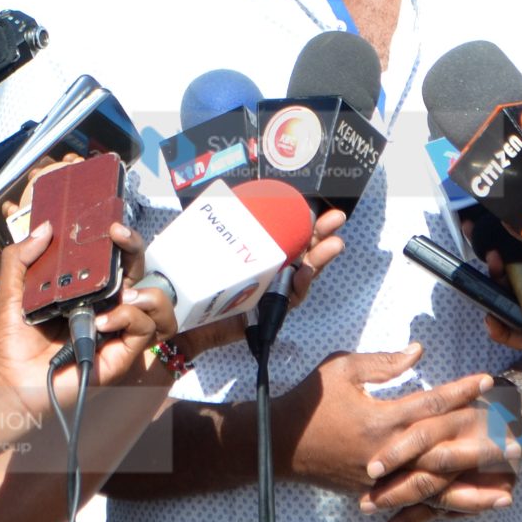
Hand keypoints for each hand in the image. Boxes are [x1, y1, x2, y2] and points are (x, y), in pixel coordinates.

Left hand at [0, 220, 172, 415]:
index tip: (109, 223)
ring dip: (143, 292)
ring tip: (122, 294)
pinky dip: (128, 319)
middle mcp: (105, 307)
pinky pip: (143, 329)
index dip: (117, 239)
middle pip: (137, 272)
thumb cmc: (10, 341)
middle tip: (119, 236)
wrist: (8, 381)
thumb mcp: (11, 290)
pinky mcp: (119, 354)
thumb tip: (46, 227)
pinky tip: (102, 321)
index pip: (111, 259)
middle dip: (135, 248)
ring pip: (154, 303)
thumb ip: (22, 256)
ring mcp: (115, 330)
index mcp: (83, 291)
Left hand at [168, 207, 347, 365]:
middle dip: (322, 234)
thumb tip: (216, 198)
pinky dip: (300, 285)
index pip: (286, 234)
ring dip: (321, 258)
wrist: (184, 323)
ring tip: (335, 244)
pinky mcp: (271, 311)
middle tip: (337, 219)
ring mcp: (274, 291)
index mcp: (259, 254)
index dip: (303, 220)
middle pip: (303, 250)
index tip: (315, 205)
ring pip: (305, 273)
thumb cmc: (194, 286)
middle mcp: (271, 270)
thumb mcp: (203, 252)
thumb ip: (212, 230)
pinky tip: (306, 273)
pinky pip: (291, 298)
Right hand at [283, 344, 517, 521]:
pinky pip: (418, 503)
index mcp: (381, 419)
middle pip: (445, 450)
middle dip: (483, 445)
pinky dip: (447, 507)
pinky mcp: (379, 493)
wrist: (279, 444)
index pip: (430, 403)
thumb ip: (383, 362)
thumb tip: (419, 352)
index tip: (487, 380)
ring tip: (509, 492)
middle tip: (519, 442)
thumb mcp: (342, 369)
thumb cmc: (310, 401)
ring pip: (437, 487)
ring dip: (475, 490)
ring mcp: (384, 478)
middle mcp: (388, 453)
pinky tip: (470, 511)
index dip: (461, 390)